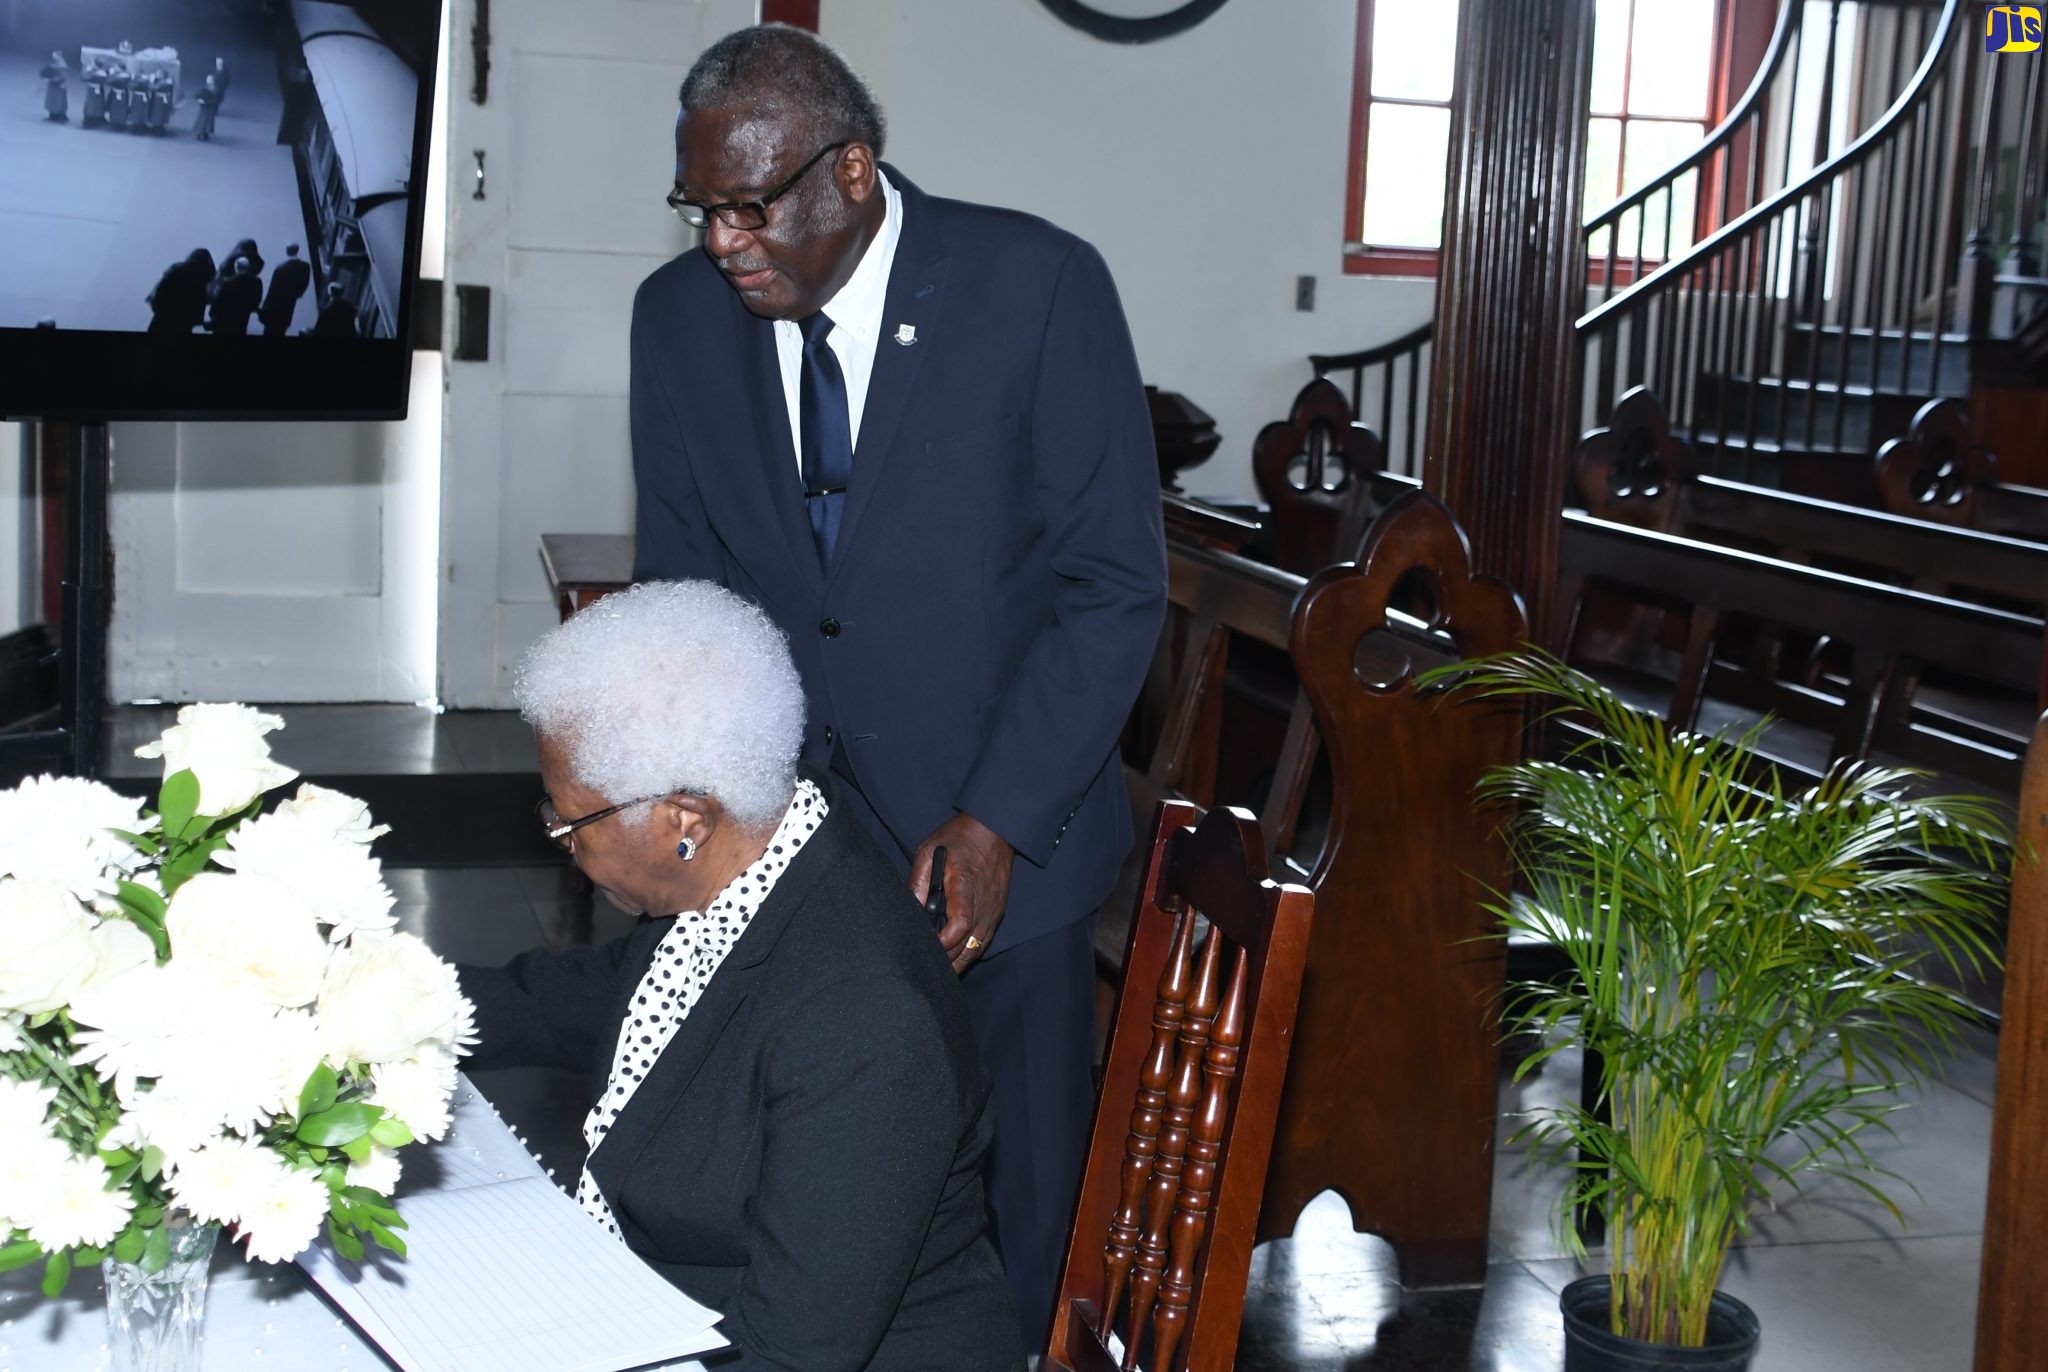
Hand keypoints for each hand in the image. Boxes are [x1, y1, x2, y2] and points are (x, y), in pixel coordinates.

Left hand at [910, 812, 1013, 973]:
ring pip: (976, 950)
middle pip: (966, 946)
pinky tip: (954, 960)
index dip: (943, 942)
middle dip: (946, 961)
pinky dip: (968, 954)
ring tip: (937, 972)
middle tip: (923, 968)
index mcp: (966, 886)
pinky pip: (983, 942)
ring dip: (957, 963)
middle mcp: (984, 903)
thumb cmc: (959, 837)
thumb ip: (918, 881)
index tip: (927, 948)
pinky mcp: (997, 913)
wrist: (995, 828)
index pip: (960, 924)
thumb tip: (911, 909)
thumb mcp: (929, 850)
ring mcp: (993, 910)